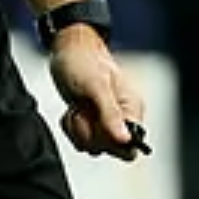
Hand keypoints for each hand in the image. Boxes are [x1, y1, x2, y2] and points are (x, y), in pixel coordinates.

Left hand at [49, 27, 146, 159]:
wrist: (65, 49)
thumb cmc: (82, 60)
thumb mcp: (95, 86)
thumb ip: (110, 113)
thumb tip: (125, 139)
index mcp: (132, 109)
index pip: (132, 146)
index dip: (112, 143)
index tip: (97, 125)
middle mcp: (121, 117)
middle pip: (111, 149)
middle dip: (90, 134)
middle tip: (83, 111)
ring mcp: (104, 121)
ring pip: (93, 146)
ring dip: (78, 129)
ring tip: (77, 107)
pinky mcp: (89, 121)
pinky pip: (80, 139)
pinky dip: (71, 127)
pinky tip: (71, 110)